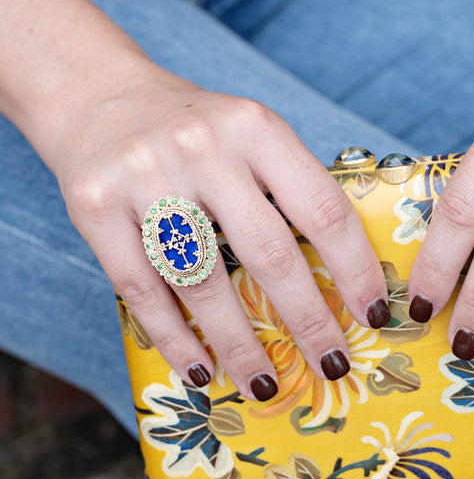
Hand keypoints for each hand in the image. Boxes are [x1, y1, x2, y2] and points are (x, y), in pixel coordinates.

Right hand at [50, 61, 389, 399]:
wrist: (97, 94)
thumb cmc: (193, 130)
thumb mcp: (249, 134)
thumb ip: (288, 187)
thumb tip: (343, 277)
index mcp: (256, 127)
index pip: (321, 208)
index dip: (354, 269)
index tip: (374, 315)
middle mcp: (204, 148)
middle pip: (269, 252)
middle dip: (307, 320)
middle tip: (332, 364)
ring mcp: (145, 176)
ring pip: (202, 282)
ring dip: (239, 345)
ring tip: (265, 384)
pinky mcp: (94, 206)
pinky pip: (141, 289)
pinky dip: (174, 338)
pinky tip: (201, 369)